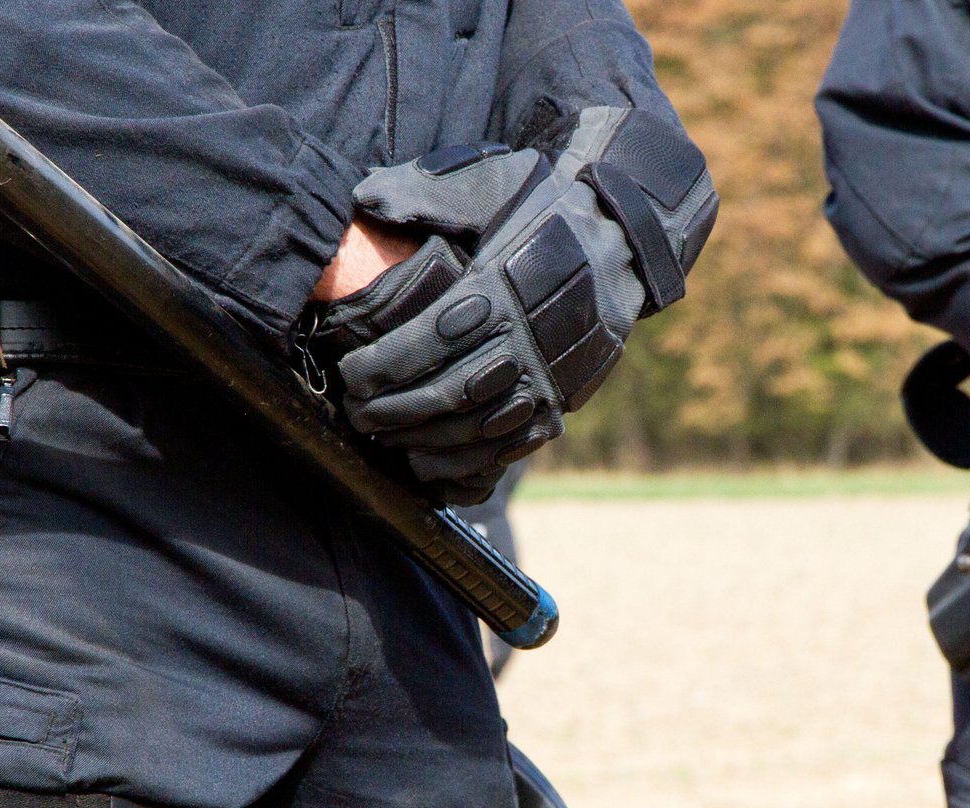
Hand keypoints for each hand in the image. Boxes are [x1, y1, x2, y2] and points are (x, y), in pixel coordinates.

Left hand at [306, 109, 714, 503]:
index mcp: (499, 290)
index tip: (349, 372)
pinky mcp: (559, 404)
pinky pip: (506, 448)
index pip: (426, 341)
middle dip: (389, 409)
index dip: (380, 365)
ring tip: (381, 436)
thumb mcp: (488, 182)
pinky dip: (461, 463)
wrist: (621, 243)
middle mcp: (525, 340)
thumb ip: (425, 192)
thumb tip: (367, 202)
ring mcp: (546, 378)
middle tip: (355, 411)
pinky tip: (424, 460)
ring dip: (419, 439)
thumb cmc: (540, 211)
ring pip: (473, 428)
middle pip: (444, 392)